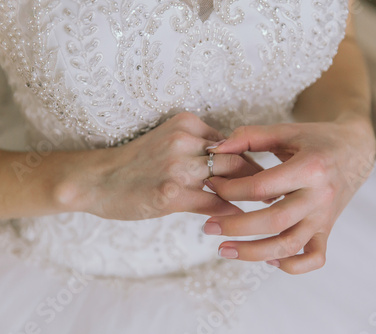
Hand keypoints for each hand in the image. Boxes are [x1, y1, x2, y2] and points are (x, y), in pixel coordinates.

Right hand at [61, 112, 262, 220]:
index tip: (270, 170)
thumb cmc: (134, 162)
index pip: (232, 141)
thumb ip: (198, 145)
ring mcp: (178, 167)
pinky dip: (231, 210)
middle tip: (279, 189)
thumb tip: (234, 160)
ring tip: (269, 204)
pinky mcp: (172, 194)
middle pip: (237, 158)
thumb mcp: (166, 139)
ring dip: (251, 194)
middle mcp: (183, 140)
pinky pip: (214, 202)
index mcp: (185, 123)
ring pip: (229, 179)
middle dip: (260, 176)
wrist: (96, 179)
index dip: (253, 157)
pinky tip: (240, 217)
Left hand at [202, 116, 375, 273]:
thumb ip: (249, 136)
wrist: (356, 150)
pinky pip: (313, 258)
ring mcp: (325, 217)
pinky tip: (268, 259)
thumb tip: (215, 150)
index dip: (230, 189)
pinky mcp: (328, 229)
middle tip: (208, 227)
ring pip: (289, 245)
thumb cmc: (316, 139)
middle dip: (235, 226)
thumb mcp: (286, 130)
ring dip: (253, 253)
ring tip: (223, 250)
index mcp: (310, 168)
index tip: (211, 185)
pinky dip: (291, 266)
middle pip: (274, 221)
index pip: (262, 187)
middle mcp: (320, 196)